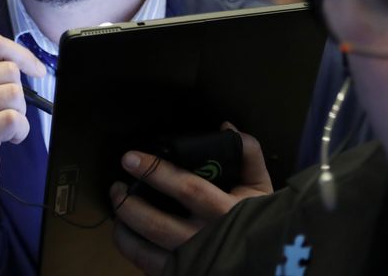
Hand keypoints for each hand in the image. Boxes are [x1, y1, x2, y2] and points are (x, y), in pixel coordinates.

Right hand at [0, 10, 46, 261]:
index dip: (23, 55)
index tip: (35, 71)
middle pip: (10, 71)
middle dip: (19, 94)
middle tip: (6, 111)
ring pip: (14, 95)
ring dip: (20, 115)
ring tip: (5, 126)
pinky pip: (13, 120)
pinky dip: (19, 131)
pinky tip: (8, 139)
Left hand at [109, 123, 271, 274]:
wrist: (271, 263)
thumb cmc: (259, 218)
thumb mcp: (260, 185)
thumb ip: (247, 153)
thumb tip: (225, 127)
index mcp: (224, 211)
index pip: (185, 187)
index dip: (155, 171)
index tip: (130, 158)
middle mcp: (203, 239)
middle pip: (155, 223)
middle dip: (128, 202)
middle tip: (116, 185)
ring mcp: (190, 262)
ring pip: (144, 249)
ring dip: (123, 226)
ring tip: (118, 205)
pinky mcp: (180, 275)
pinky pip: (146, 264)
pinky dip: (130, 247)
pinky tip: (126, 231)